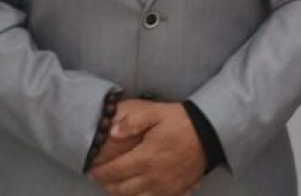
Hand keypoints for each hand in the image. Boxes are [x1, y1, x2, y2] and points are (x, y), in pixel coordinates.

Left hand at [88, 101, 205, 195]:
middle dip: (107, 185)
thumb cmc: (182, 121)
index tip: (91, 170)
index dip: (99, 172)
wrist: (210, 132)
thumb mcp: (157, 113)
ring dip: (122, 194)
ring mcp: (164, 187)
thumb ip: (133, 121)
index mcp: (145, 158)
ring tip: (116, 186)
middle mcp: (151, 177)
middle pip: (121, 189)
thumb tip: (112, 131)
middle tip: (102, 178)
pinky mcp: (175, 190)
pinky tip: (139, 191)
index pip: (114, 171)